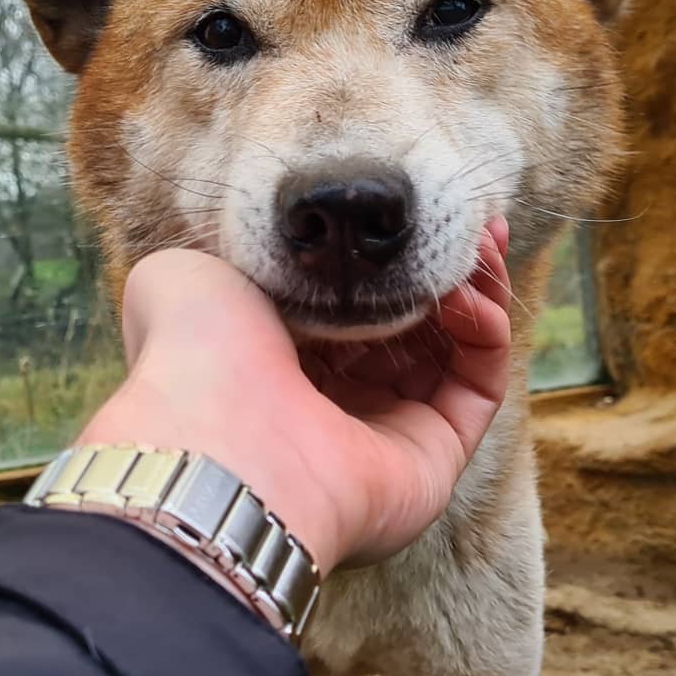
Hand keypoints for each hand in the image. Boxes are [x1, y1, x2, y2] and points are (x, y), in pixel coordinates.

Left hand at [77, 221, 512, 574]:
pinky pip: (478, 389)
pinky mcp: (434, 461)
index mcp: (277, 367)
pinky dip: (487, 335)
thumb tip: (264, 240)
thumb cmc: (197, 354)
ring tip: (478, 243)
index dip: (387, 260)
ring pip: (453, 355)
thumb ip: (227, 253)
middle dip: (445, 269)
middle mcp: (334, 406)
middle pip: (411, 329)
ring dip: (474, 293)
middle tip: (474, 222)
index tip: (411, 215)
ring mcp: (387, 436)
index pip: (351, 307)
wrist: (219, 437)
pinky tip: (468, 294)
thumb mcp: (189, 275)